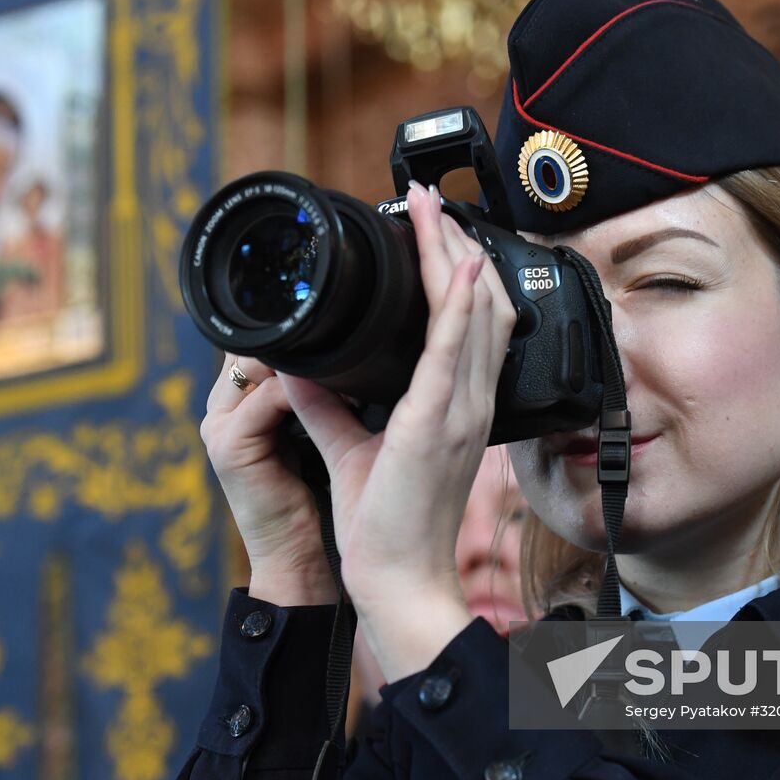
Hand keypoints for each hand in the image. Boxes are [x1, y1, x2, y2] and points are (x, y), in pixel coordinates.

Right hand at [200, 355, 336, 605]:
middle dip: (304, 348)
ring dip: (309, 367)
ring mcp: (218, 425)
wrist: (295, 555)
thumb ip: (312, 394)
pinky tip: (345, 397)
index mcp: (235, 401)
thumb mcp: (311, 432)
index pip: (260, 344)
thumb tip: (348, 353)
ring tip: (353, 373)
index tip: (351, 343)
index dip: (299, 339)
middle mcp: (219, 407)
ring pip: (261, 364)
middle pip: (255, 347)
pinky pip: (270, 398)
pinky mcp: (229, 444)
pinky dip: (309, 393)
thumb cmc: (311, 496)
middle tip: (354, 355)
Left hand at [279, 181, 516, 678]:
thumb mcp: (354, 446)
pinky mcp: (438, 423)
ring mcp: (461, 411)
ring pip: (474, 313)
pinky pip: (456, 351)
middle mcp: (469, 402)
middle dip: (454, 244)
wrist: (398, 579)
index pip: (470, 322)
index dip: (457, 269)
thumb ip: (329, 401)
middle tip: (427, 200)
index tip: (432, 227)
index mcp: (457, 406)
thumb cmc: (386, 524)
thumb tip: (299, 363)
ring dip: (453, 255)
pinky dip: (460, 304)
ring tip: (431, 210)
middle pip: (480, 304)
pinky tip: (459, 265)